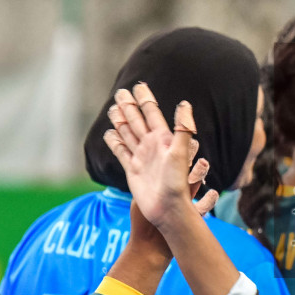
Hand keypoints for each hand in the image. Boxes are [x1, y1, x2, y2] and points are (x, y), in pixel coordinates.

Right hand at [103, 84, 218, 228]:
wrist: (168, 209)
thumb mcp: (181, 153)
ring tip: (113, 108)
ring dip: (120, 121)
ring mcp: (142, 157)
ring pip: (128, 134)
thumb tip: (185, 104)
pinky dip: (115, 142)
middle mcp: (152, 146)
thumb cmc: (177, 183)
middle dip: (129, 106)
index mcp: (164, 139)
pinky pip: (121, 152)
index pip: (152, 113)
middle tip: (120, 91)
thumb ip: (183, 129)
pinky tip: (109, 134)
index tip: (139, 85)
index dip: (145, 99)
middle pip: (137, 120)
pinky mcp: (133, 170)